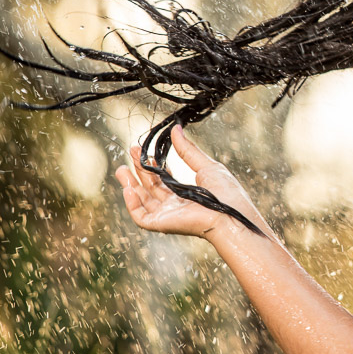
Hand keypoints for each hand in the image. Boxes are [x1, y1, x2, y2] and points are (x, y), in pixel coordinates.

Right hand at [114, 124, 263, 239]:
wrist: (231, 214)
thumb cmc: (226, 193)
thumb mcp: (206, 166)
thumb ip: (188, 150)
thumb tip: (176, 129)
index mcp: (186, 193)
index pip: (164, 178)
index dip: (153, 164)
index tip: (144, 150)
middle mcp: (176, 205)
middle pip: (151, 188)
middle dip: (139, 170)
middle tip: (131, 152)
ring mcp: (168, 215)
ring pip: (143, 201)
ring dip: (130, 185)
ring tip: (122, 169)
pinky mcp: (163, 224)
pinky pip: (141, 217)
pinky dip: (132, 204)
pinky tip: (128, 188)